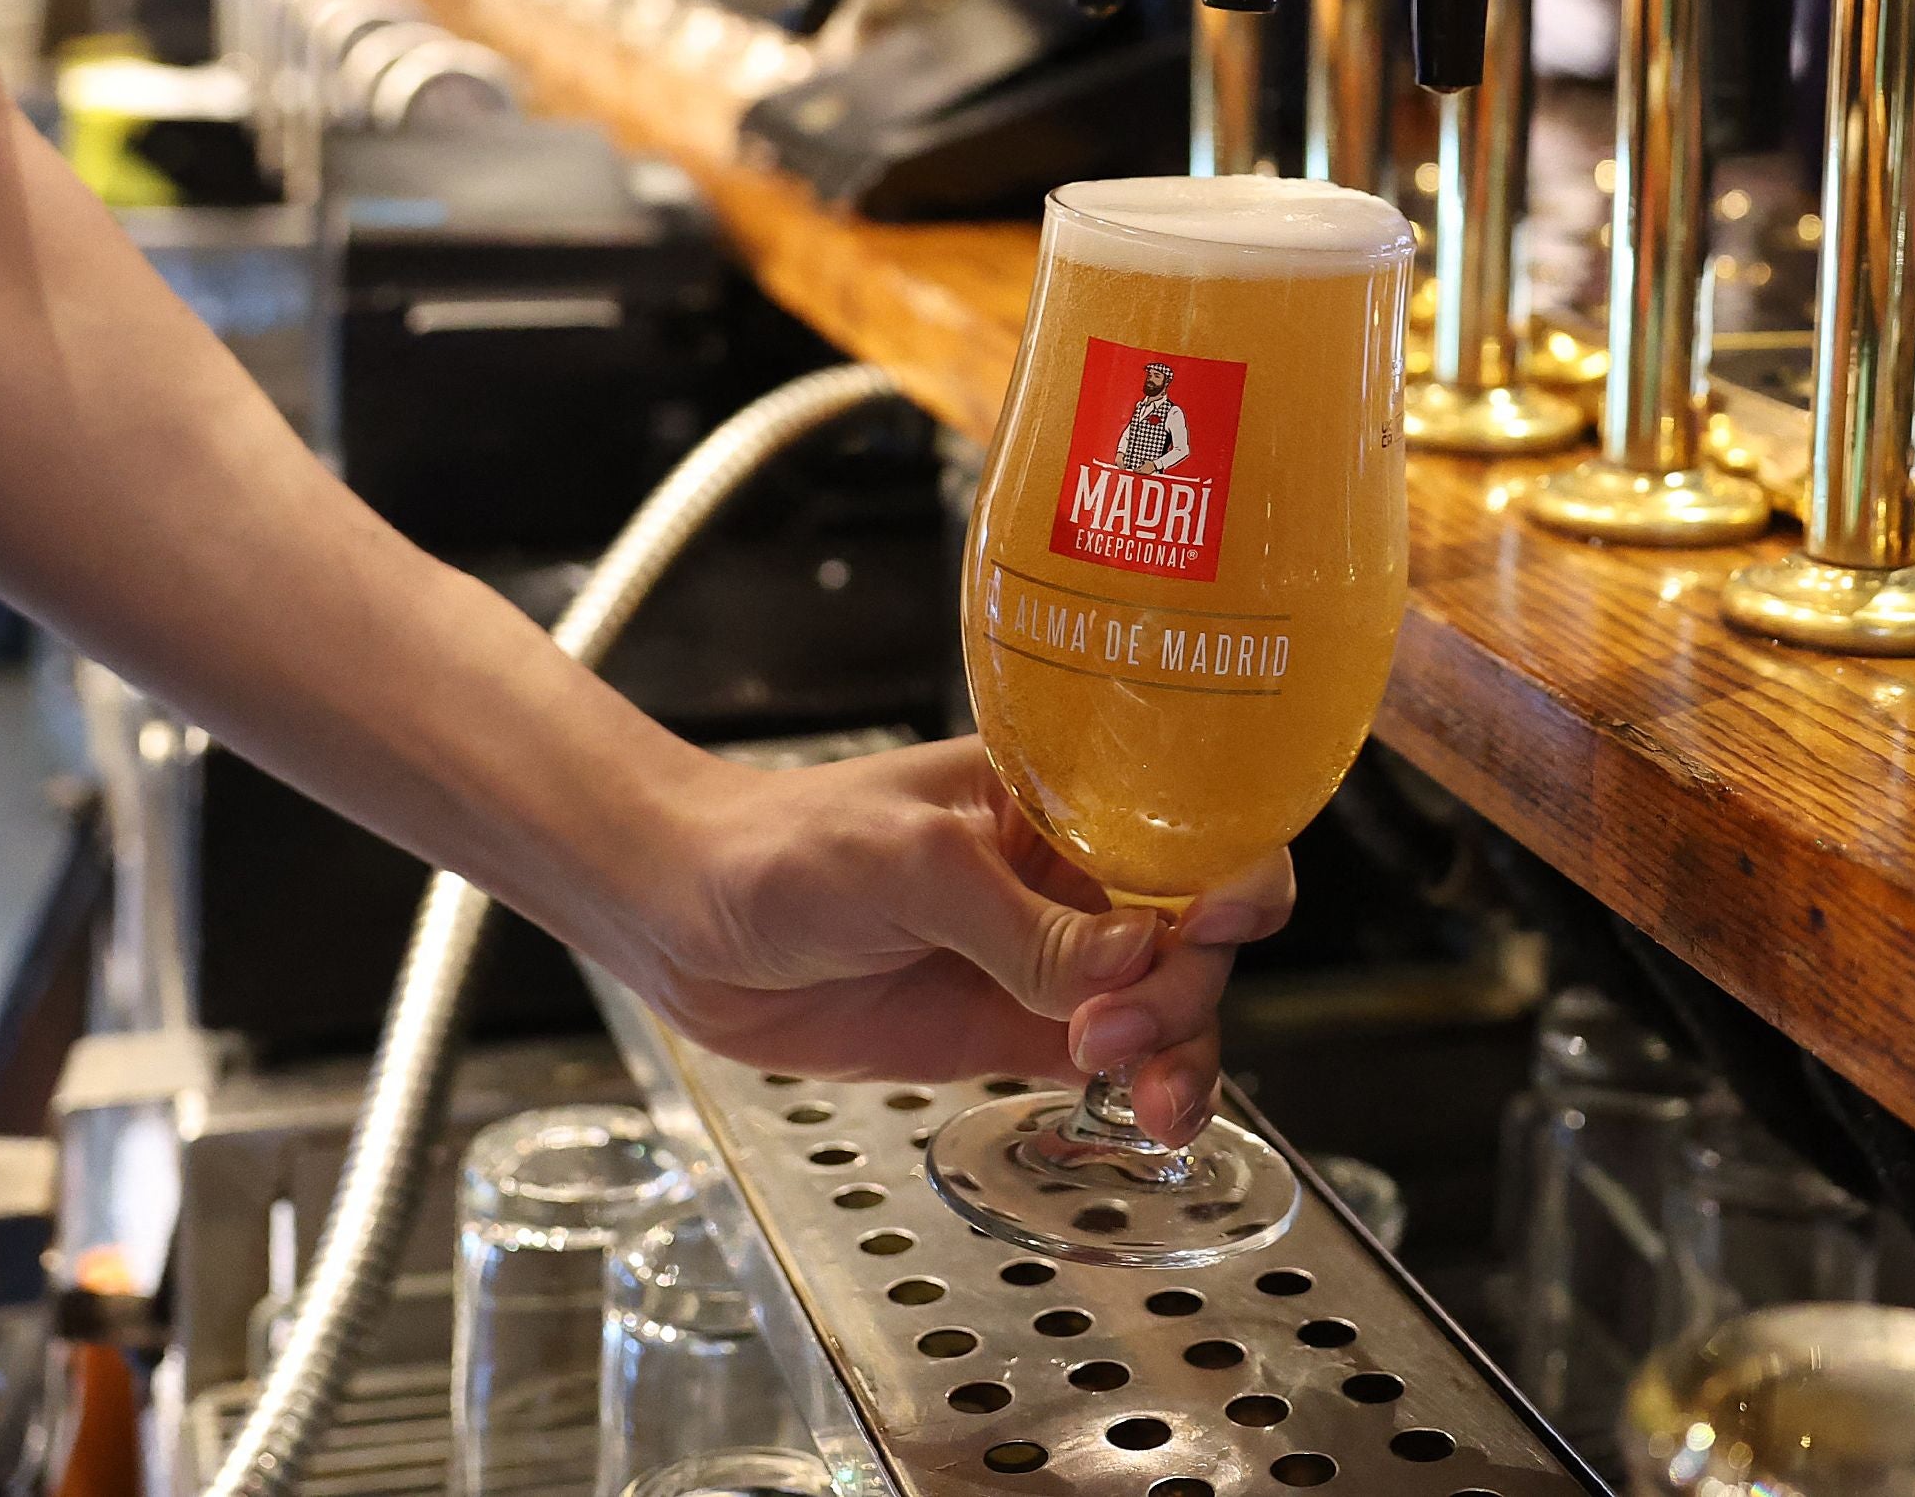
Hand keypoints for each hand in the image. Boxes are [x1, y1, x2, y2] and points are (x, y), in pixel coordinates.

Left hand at [583, 737, 1295, 1143]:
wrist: (686, 920)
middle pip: (1189, 933)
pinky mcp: (1012, 1026)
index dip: (1228, 870)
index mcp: (1062, 796)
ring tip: (1144, 1097)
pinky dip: (1145, 1093)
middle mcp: (1068, 874)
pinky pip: (1111, 1062)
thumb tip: (1122, 969)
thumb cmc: (783, 847)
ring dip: (1179, 1054)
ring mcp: (1047, 956)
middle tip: (1118, 1029)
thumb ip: (1018, 922)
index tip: (1222, 919)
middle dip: (1182, 987)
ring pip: (1165, 1008)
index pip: (1186, 824)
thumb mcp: (908, 864)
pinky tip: (1150, 1118)